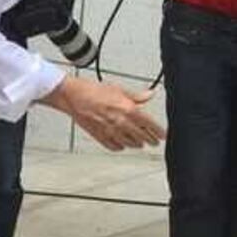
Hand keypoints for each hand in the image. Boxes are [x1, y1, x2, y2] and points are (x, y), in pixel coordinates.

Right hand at [44, 76, 164, 150]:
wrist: (74, 96)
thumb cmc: (93, 91)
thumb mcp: (119, 89)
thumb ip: (137, 96)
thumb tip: (149, 94)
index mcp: (129, 110)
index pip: (151, 126)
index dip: (159, 132)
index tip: (162, 135)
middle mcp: (122, 123)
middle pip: (143, 137)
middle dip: (151, 140)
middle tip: (154, 141)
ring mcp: (112, 132)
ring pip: (131, 144)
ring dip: (137, 144)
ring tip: (140, 143)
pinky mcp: (101, 137)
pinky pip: (116, 147)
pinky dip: (121, 146)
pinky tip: (122, 144)